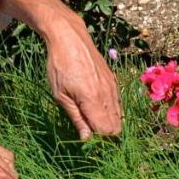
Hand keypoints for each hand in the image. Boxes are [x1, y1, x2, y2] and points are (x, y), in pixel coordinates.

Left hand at [46, 19, 121, 139]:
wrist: (70, 38)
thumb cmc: (59, 66)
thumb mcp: (60, 95)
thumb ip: (77, 118)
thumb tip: (87, 139)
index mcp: (93, 100)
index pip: (107, 131)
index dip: (99, 140)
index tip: (88, 140)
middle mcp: (107, 95)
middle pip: (116, 126)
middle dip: (106, 134)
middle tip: (90, 132)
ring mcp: (112, 87)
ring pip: (119, 115)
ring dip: (109, 122)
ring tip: (92, 121)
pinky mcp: (113, 80)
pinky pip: (117, 103)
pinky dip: (111, 110)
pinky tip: (97, 109)